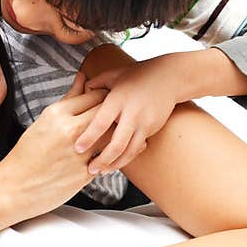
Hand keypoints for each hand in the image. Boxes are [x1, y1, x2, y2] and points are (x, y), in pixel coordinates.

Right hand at [0, 72, 108, 217]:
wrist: (16, 187)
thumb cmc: (29, 153)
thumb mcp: (45, 121)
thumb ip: (69, 99)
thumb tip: (83, 76)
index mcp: (57, 114)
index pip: (94, 95)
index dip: (106, 95)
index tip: (109, 99)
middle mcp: (70, 131)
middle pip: (107, 112)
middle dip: (117, 111)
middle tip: (121, 112)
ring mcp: (79, 153)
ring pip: (113, 135)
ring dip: (119, 132)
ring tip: (121, 131)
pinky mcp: (85, 174)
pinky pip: (109, 158)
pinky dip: (115, 153)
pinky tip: (117, 151)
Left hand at [74, 56, 181, 174]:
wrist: (168, 78)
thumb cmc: (136, 75)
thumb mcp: (114, 74)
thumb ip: (95, 83)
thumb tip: (79, 91)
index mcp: (118, 100)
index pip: (101, 123)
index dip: (89, 137)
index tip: (78, 148)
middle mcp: (132, 114)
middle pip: (116, 144)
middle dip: (102, 160)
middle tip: (90, 169)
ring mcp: (144, 123)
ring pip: (129, 151)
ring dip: (115, 164)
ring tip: (102, 171)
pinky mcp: (152, 129)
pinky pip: (137, 148)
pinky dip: (126, 158)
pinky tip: (115, 164)